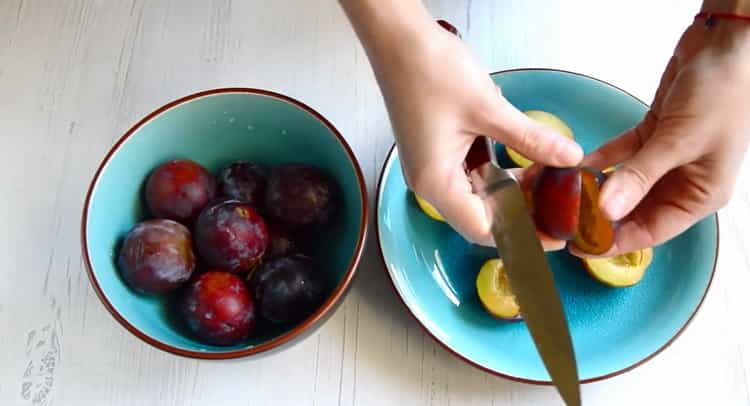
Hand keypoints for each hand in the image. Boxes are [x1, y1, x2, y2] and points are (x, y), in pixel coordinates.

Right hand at [365, 19, 582, 247]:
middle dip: (522, 212)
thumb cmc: (430, 71)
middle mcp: (431, 183)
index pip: (483, 229)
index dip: (522, 237)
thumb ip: (531, 138)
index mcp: (437, 183)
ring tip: (551, 181)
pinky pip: (473, 174)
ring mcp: (432, 166)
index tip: (555, 236)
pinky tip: (526, 160)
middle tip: (561, 206)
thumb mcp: (488, 108)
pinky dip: (500, 172)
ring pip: (479, 194)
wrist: (398, 40)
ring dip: (513, 190)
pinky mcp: (437, 151)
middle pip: (481, 215)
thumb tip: (570, 158)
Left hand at [574, 17, 749, 256]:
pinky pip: (620, 155)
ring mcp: (666, 159)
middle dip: (600, 218)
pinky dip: (600, 160)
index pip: (651, 231)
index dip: (615, 242)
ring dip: (596, 189)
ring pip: (624, 184)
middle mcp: (682, 183)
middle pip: (634, 212)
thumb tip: (606, 211)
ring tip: (560, 199)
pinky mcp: (653, 135)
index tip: (578, 248)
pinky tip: (574, 167)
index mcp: (700, 195)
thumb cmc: (721, 95)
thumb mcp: (680, 141)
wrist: (726, 44)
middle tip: (561, 222)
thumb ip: (640, 176)